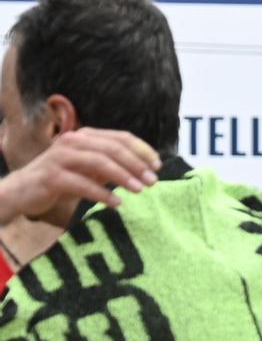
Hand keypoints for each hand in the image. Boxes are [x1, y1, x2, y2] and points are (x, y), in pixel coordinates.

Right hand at [0, 129, 159, 223]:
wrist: (24, 191)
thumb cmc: (63, 180)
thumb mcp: (90, 170)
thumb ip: (112, 166)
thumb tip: (146, 170)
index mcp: (85, 136)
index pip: (120, 137)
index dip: (141, 150)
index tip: (158, 165)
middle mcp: (73, 142)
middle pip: (112, 148)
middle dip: (136, 164)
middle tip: (153, 181)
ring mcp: (60, 157)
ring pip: (98, 162)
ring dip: (122, 176)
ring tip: (140, 190)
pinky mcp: (52, 176)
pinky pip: (81, 183)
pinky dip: (101, 193)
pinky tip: (116, 204)